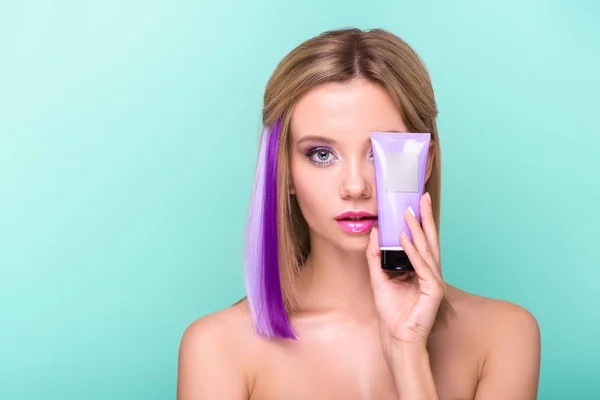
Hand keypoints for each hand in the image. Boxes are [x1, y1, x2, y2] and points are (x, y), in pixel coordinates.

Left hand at [366, 192, 445, 349]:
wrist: (396, 337)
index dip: (419, 221)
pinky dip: (413, 251)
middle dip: (425, 217)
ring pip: (426, 249)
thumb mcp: (378, 278)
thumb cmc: (392, 311)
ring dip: (417, 229)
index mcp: (420, 269)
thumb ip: (375, 256)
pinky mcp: (433, 290)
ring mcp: (434, 280)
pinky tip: (405, 238)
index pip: (421, 240)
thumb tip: (373, 233)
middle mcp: (430, 272)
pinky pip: (422, 266)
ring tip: (408, 212)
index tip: (414, 202)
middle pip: (429, 239)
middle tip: (421, 197)